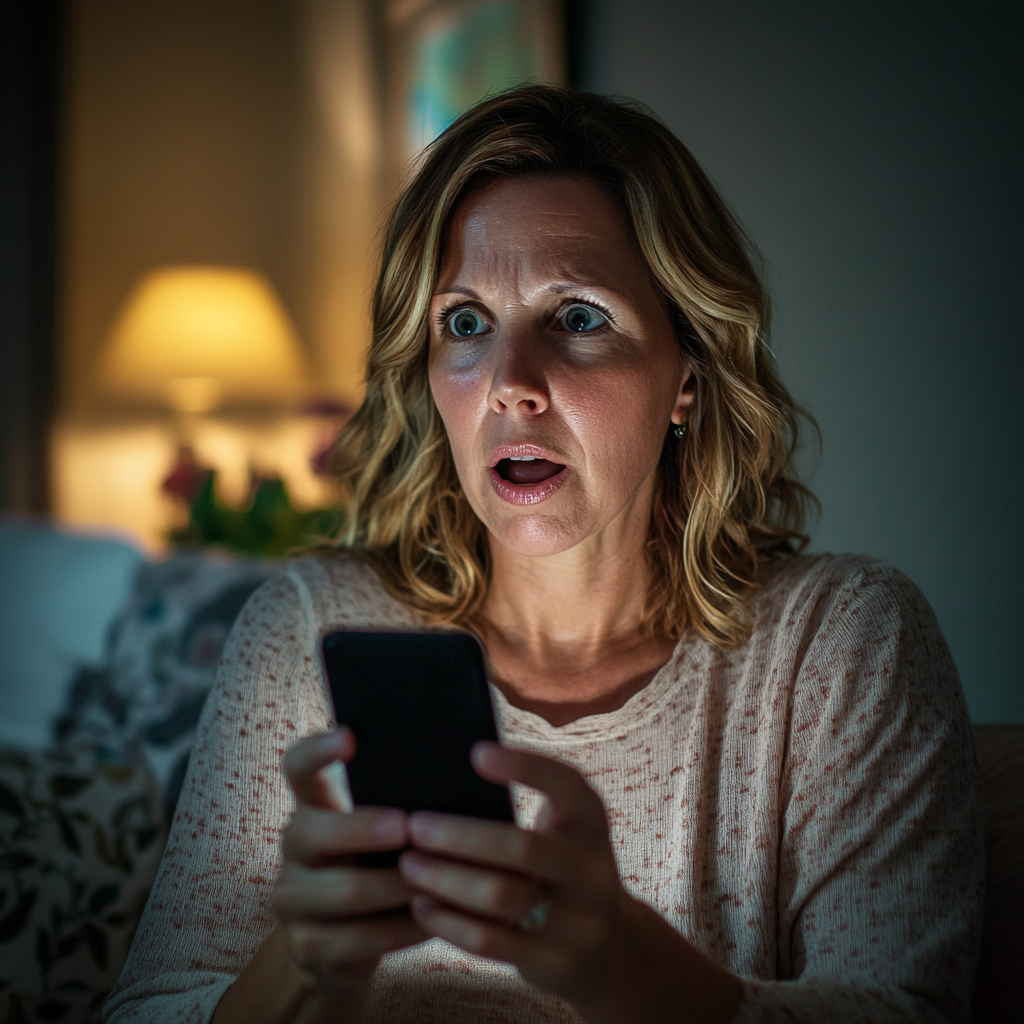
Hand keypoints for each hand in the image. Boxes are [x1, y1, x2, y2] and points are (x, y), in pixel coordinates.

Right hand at [274, 729, 427, 990]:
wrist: (346, 943)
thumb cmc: (380, 864)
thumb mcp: (381, 828)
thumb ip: (399, 799)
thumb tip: (465, 767)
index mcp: (312, 805)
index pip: (298, 766)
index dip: (318, 750)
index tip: (350, 736)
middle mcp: (293, 846)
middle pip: (310, 830)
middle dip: (361, 829)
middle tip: (405, 827)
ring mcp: (293, 898)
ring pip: (343, 890)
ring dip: (396, 885)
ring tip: (437, 879)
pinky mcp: (308, 946)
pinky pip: (358, 939)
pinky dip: (402, 929)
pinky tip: (433, 920)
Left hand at [397, 743, 741, 1023]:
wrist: (609, 947)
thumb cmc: (561, 866)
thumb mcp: (563, 829)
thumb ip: (527, 802)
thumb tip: (449, 773)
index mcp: (590, 820)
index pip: (564, 784)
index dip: (524, 766)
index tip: (476, 753)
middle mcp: (591, 868)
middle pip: (521, 848)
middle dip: (459, 836)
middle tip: (414, 825)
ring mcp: (577, 920)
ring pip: (501, 897)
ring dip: (446, 880)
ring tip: (408, 864)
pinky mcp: (555, 963)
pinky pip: (492, 942)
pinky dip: (450, 922)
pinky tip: (421, 906)